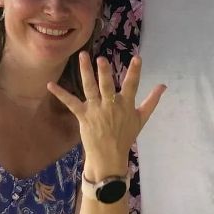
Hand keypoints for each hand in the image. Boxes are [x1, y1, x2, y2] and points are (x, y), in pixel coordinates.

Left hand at [47, 52, 165, 181]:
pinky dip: (60, 94)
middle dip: (104, 72)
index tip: (137, 58)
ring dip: (85, 72)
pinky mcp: (83, 116)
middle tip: (101, 59)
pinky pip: (70, 102)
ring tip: (82, 56)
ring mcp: (96, 110)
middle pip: (107, 85)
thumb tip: (163, 86)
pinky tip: (50, 84)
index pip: (132, 84)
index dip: (135, 71)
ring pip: (90, 87)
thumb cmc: (125, 136)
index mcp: (126, 104)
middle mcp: (110, 105)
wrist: (110, 156)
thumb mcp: (141, 118)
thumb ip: (152, 100)